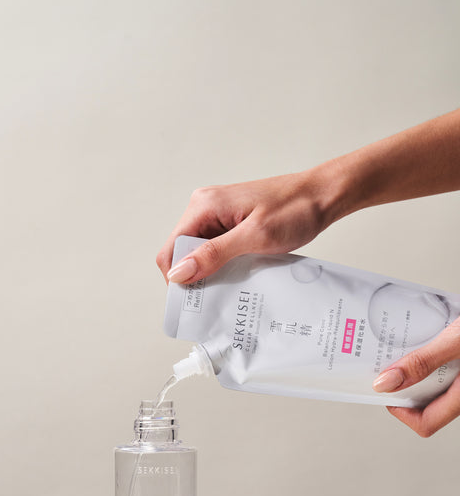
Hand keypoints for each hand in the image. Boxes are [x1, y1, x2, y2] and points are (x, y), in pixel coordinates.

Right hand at [156, 170, 334, 284]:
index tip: (195, 300)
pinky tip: (239, 273)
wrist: (323, 195)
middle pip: (183, 253)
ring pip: (199, 254)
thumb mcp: (254, 237)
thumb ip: (214, 254)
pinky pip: (215, 249)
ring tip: (232, 283)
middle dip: (196, 276)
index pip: (171, 249)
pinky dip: (224, 265)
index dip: (179, 277)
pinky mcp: (230, 223)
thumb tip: (179, 273)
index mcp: (204, 206)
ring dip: (212, 272)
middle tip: (217, 295)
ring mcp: (217, 215)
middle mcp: (205, 207)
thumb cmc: (295, 209)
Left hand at [373, 318, 459, 435]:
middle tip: (393, 362)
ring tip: (410, 347)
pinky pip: (448, 369)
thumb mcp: (456, 340)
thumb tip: (386, 384)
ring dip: (420, 369)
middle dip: (407, 385)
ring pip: (437, 385)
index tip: (388, 388)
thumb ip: (422, 362)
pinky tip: (430, 336)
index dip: (401, 411)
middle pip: (428, 404)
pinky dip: (434, 357)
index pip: (425, 424)